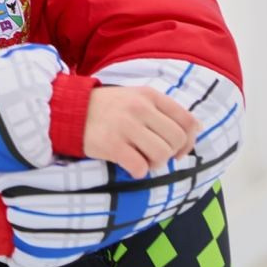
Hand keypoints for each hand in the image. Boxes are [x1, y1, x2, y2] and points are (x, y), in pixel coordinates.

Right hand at [83, 86, 200, 176]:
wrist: (70, 110)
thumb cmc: (108, 108)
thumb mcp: (136, 98)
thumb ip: (164, 110)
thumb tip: (196, 129)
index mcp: (149, 95)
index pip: (186, 120)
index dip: (189, 140)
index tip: (178, 149)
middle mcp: (140, 108)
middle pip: (176, 140)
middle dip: (171, 153)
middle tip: (156, 155)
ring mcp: (126, 126)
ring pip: (161, 155)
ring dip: (155, 164)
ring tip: (142, 159)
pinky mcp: (112, 145)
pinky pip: (140, 167)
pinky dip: (139, 171)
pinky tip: (129, 164)